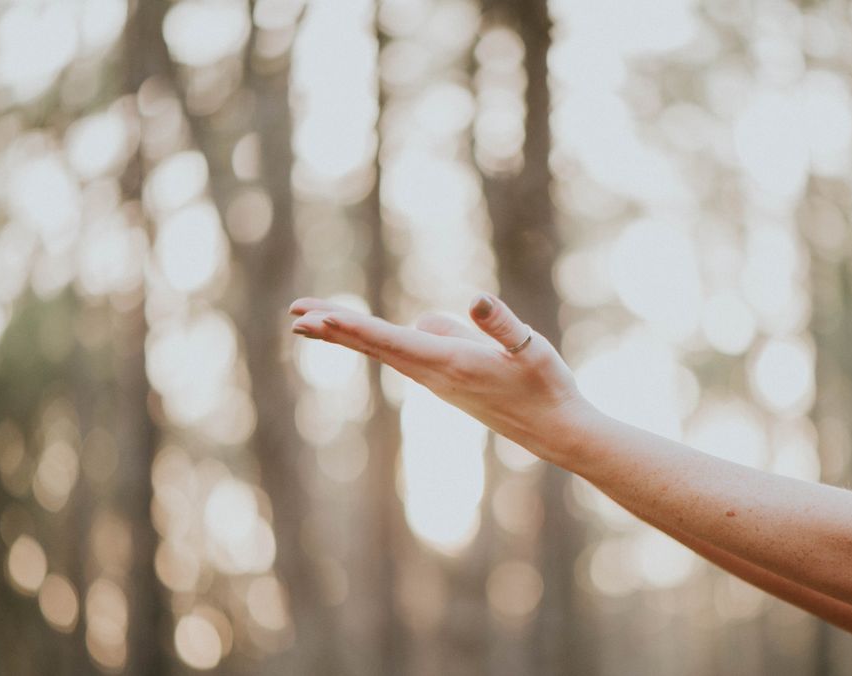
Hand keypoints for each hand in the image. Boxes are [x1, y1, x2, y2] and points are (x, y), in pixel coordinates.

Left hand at [288, 293, 596, 464]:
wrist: (556, 431)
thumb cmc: (547, 387)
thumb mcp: (531, 349)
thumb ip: (502, 325)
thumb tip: (475, 300)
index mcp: (450, 363)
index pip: (391, 341)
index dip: (352, 328)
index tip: (317, 319)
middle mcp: (435, 374)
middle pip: (375, 346)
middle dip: (334, 329)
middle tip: (294, 315)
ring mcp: (438, 380)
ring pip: (385, 350)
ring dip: (348, 334)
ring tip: (314, 320)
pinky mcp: (446, 381)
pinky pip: (402, 354)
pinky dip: (375, 341)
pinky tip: (370, 333)